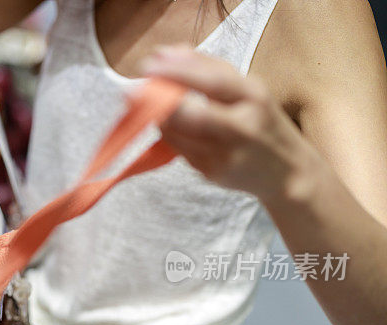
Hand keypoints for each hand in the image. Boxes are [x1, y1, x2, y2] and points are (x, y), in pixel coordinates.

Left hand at [141, 45, 324, 202]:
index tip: (150, 65)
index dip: (178, 72)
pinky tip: (167, 126)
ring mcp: (226, 155)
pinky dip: (168, 136)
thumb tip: (165, 52)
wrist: (288, 173)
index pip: (213, 82)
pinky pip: (180, 151)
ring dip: (157, 119)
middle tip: (134, 91)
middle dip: (159, 102)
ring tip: (147, 106)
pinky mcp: (213, 174)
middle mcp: (242, 128)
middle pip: (192, 115)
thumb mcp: (247, 89)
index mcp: (254, 98)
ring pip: (179, 135)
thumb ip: (208, 68)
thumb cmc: (261, 121)